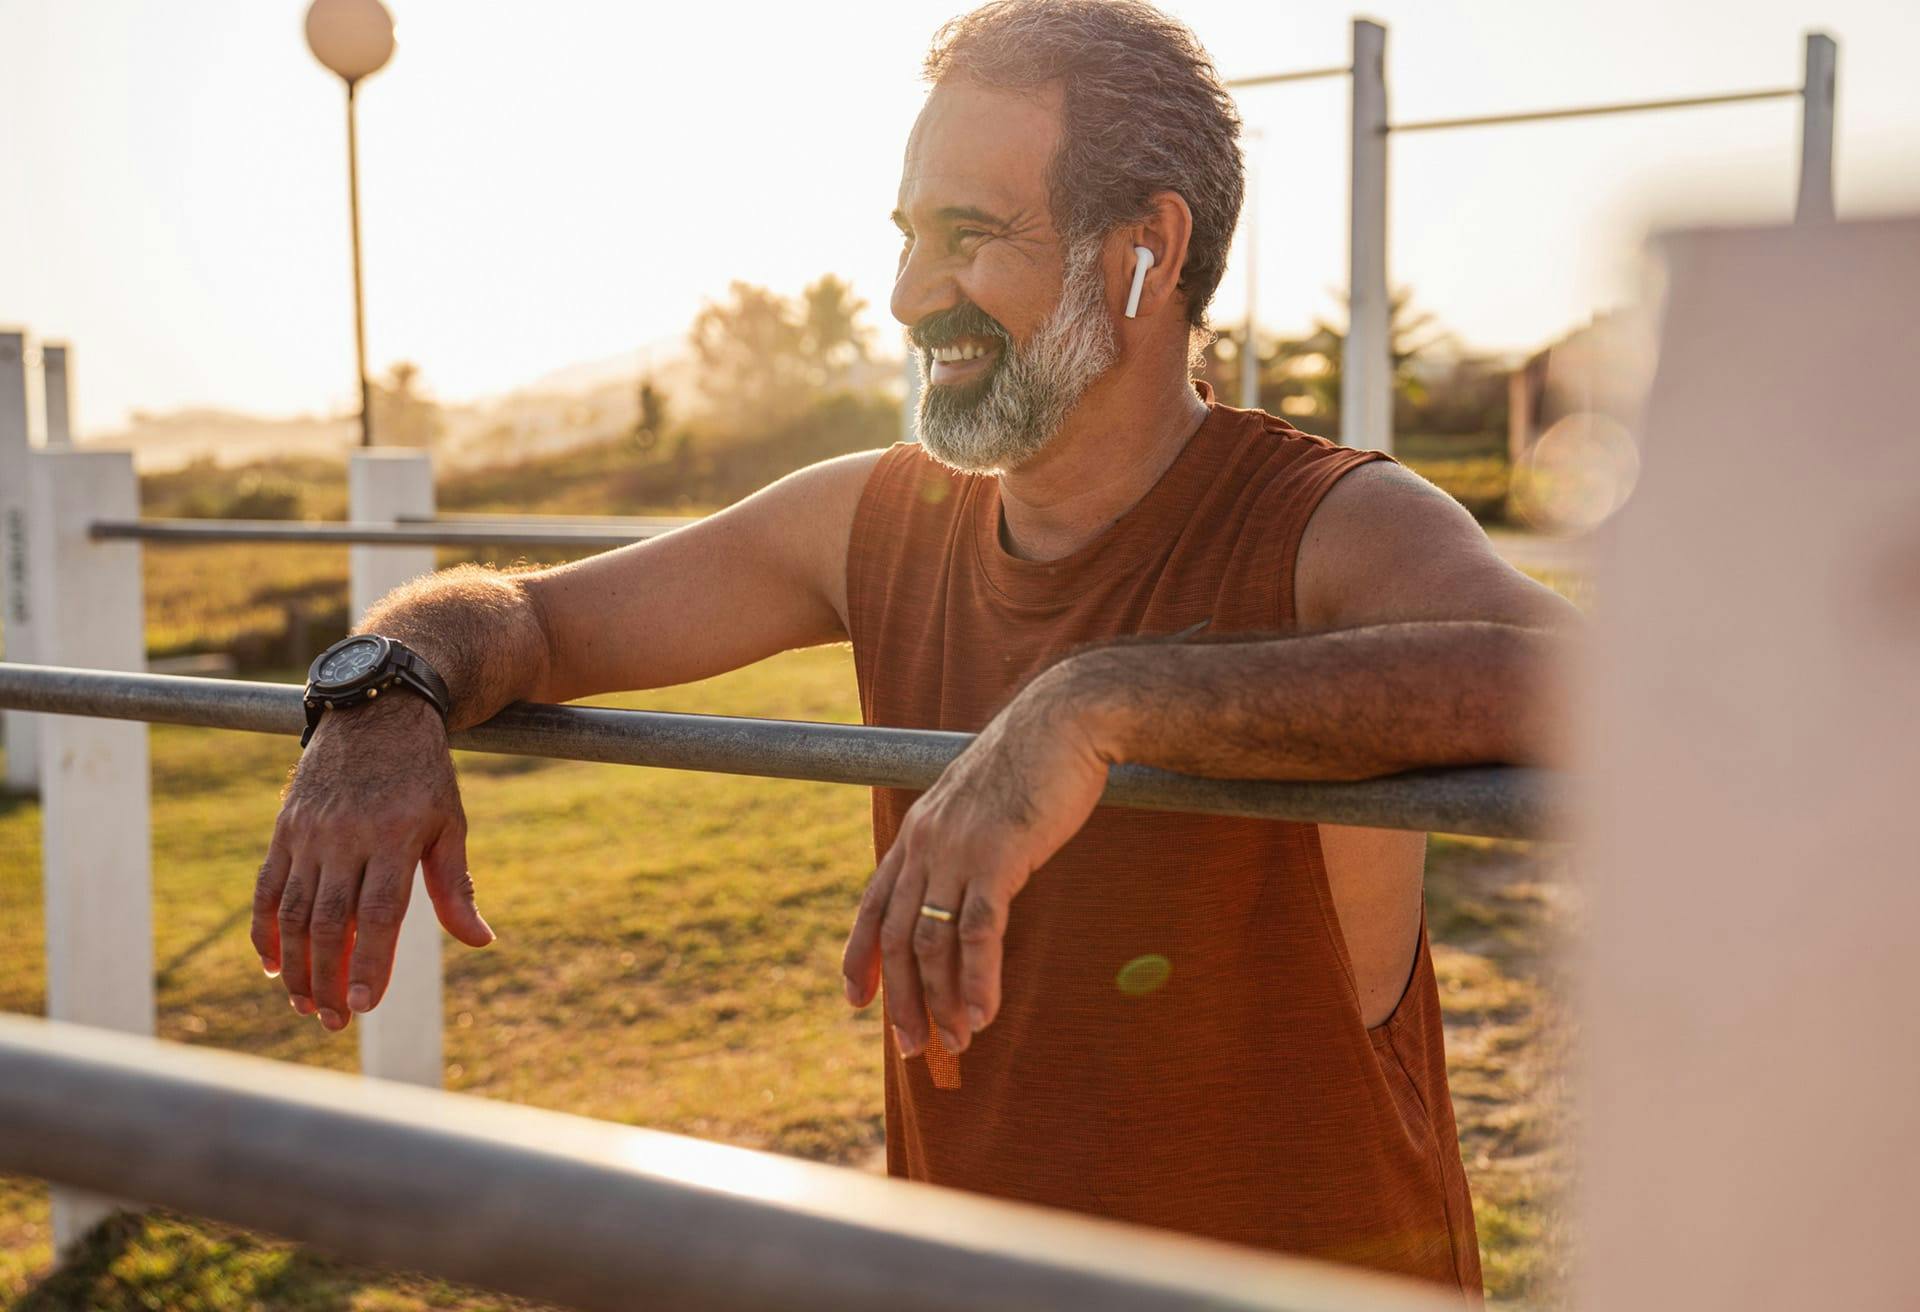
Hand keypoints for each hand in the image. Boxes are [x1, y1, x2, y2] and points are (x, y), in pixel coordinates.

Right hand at [251, 694, 493, 1030]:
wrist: (376, 711)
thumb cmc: (423, 775)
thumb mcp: (450, 824)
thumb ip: (455, 886)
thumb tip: (481, 941)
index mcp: (394, 836)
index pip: (379, 912)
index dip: (370, 962)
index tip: (363, 1006)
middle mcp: (346, 836)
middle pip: (331, 921)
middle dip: (327, 978)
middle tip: (334, 1022)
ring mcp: (309, 833)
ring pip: (294, 912)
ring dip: (295, 966)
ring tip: (306, 1006)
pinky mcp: (284, 829)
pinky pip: (267, 889)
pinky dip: (265, 931)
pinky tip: (271, 967)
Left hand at [841, 665, 1115, 1056]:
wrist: (1064, 720)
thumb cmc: (1033, 763)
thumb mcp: (982, 804)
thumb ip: (965, 841)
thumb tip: (969, 879)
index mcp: (918, 831)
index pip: (874, 904)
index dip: (860, 956)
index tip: (856, 1001)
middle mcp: (927, 843)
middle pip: (896, 935)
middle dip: (901, 998)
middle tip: (912, 1046)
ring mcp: (959, 850)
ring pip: (932, 942)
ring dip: (942, 1000)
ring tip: (956, 1040)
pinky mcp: (999, 856)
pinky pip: (979, 932)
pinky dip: (978, 978)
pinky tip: (984, 1012)